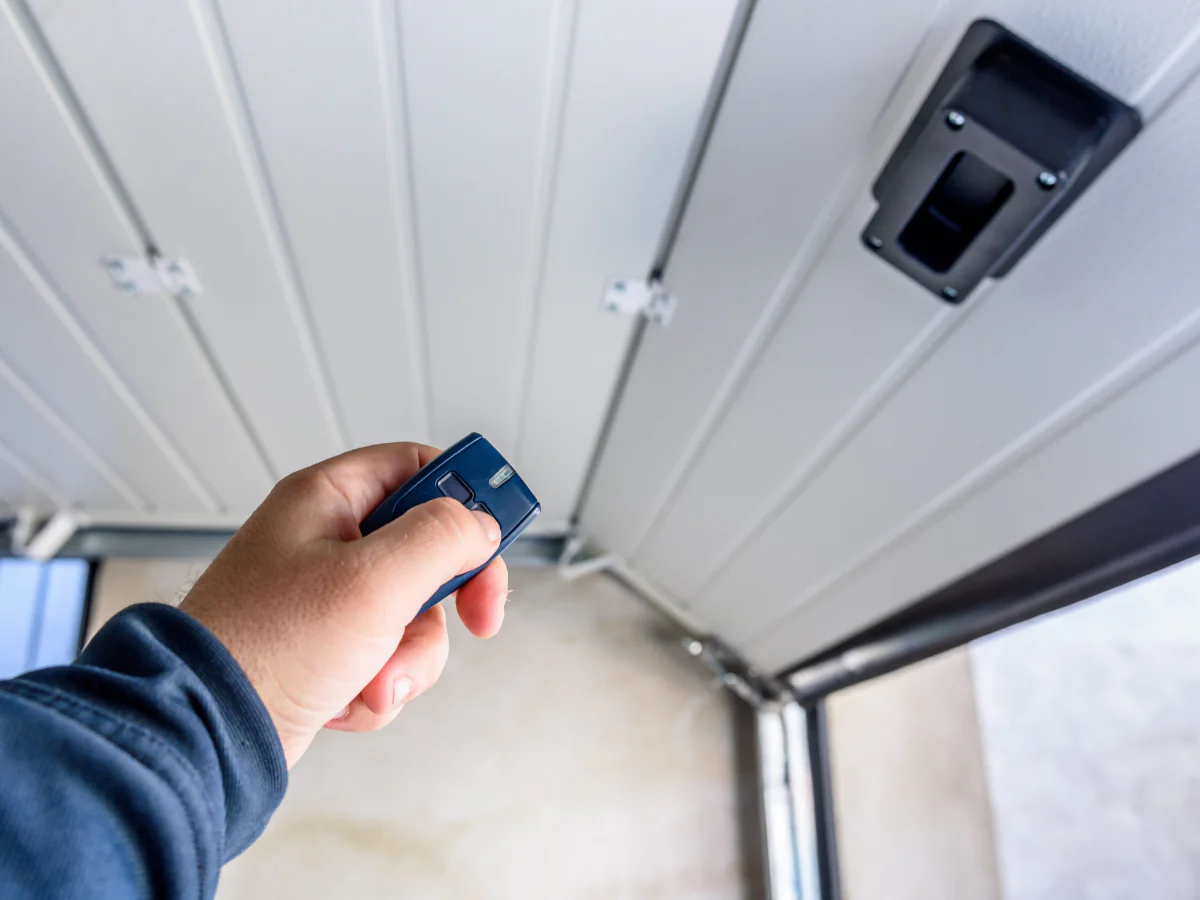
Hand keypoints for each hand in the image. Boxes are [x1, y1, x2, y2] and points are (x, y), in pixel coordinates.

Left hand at [179, 443, 507, 767]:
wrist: (207, 733)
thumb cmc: (268, 646)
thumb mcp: (374, 579)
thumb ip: (441, 538)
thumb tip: (480, 525)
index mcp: (327, 500)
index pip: (417, 467)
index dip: (465, 495)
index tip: (499, 531)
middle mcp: (326, 542)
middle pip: (428, 548)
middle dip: (447, 599)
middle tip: (478, 617)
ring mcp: (327, 598)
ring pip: (415, 614)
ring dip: (409, 656)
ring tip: (374, 679)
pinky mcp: (327, 649)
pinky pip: (388, 656)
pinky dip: (379, 685)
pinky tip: (347, 699)